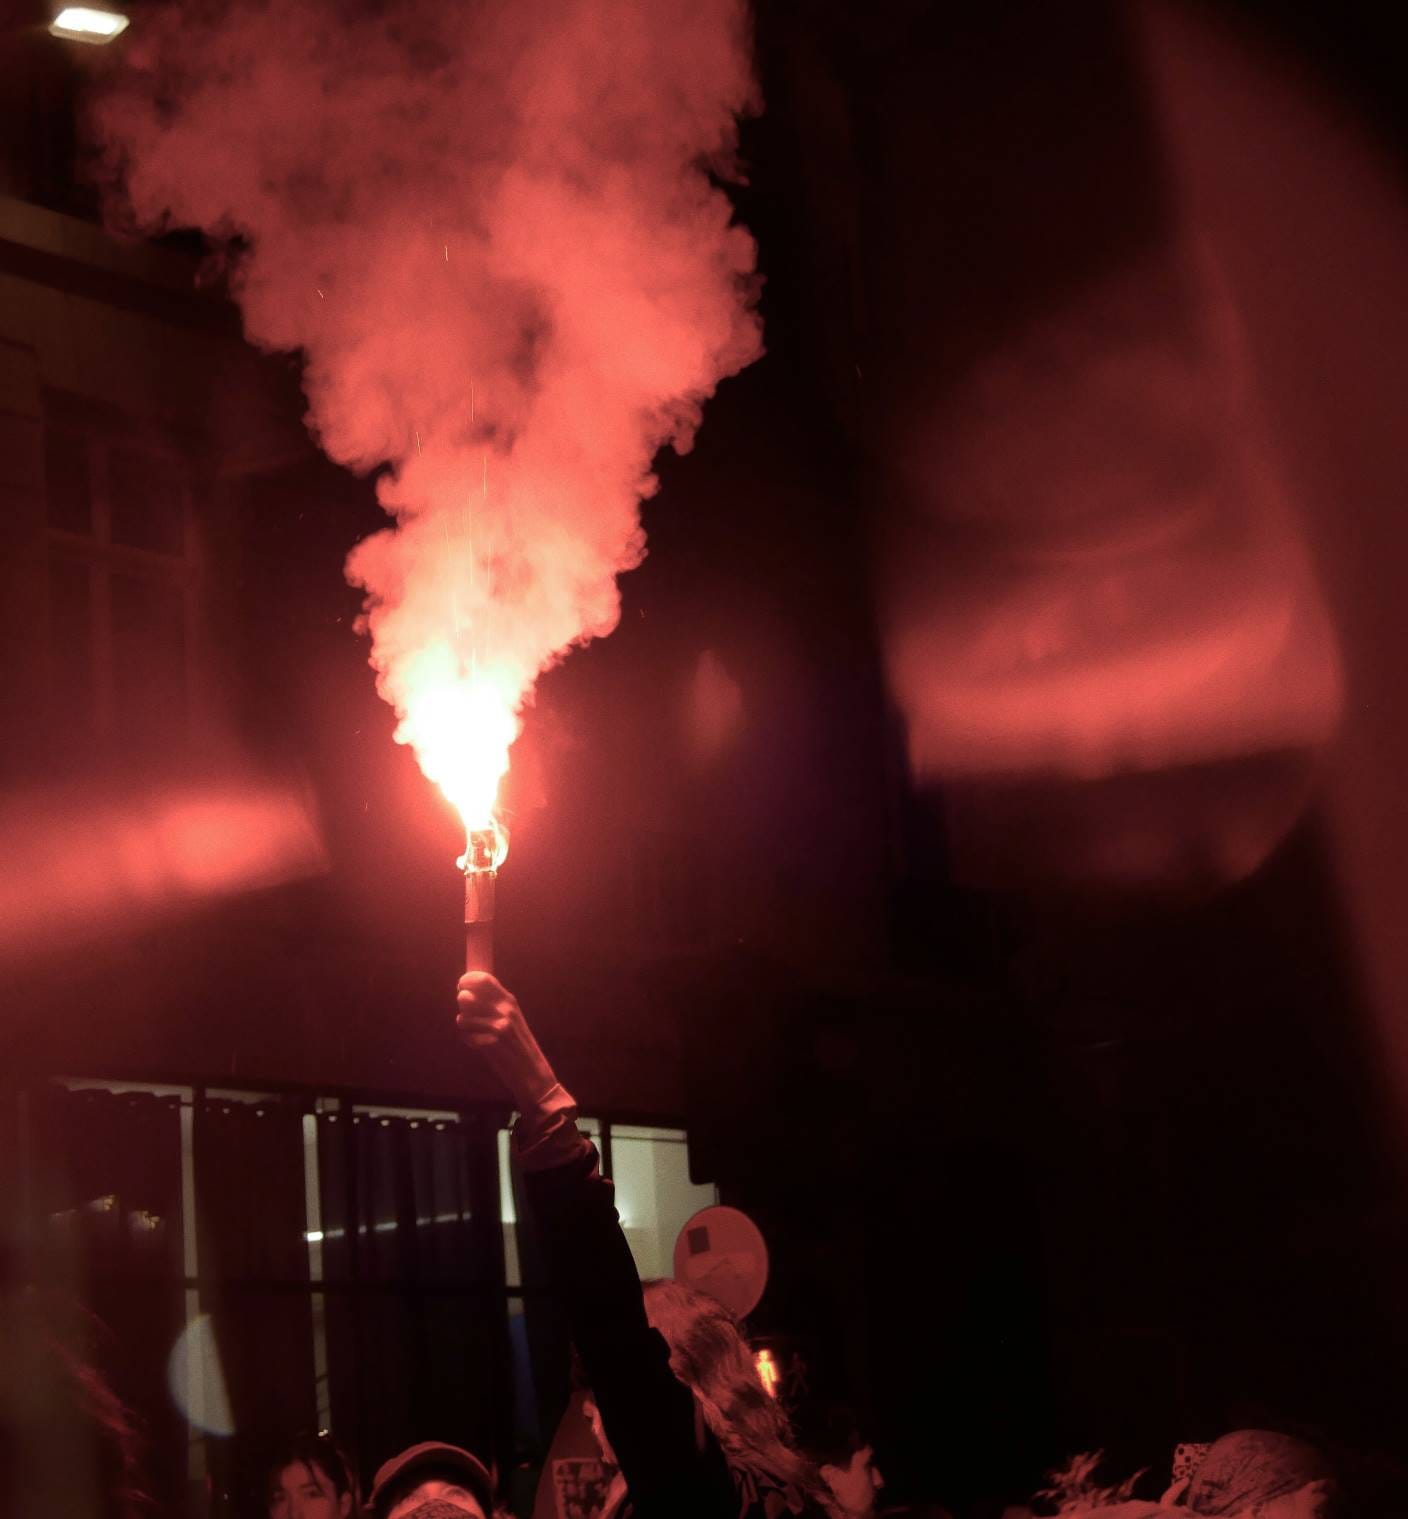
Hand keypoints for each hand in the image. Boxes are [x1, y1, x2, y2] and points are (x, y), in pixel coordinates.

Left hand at [455, 972, 559, 1109]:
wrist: (532, 1071)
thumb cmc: (518, 1044)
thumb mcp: (512, 1017)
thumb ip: (494, 1004)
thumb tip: (467, 991)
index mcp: (509, 1001)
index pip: (482, 979)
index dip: (467, 980)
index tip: (462, 987)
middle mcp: (504, 1010)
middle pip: (467, 995)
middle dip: (461, 1005)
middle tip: (468, 1013)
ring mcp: (497, 1026)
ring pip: (462, 1017)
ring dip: (464, 1025)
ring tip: (475, 1032)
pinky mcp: (490, 1043)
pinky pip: (465, 1035)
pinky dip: (468, 1039)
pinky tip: (478, 1045)